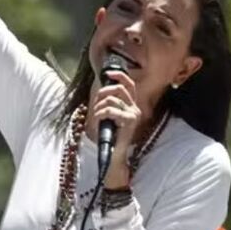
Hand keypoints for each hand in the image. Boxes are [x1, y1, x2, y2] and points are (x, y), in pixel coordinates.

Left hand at [91, 69, 141, 187]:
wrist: (112, 155)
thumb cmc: (108, 137)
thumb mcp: (106, 117)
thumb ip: (106, 103)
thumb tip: (101, 90)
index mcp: (130, 106)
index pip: (129, 84)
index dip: (119, 76)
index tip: (108, 73)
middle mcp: (135, 108)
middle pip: (119, 88)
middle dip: (103, 93)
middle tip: (95, 104)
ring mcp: (133, 114)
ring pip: (112, 99)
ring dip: (99, 107)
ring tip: (95, 117)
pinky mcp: (130, 120)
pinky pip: (110, 110)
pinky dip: (100, 113)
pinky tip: (98, 120)